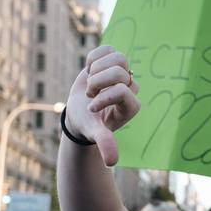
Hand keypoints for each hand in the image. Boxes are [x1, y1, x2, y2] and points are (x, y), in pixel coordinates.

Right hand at [64, 46, 139, 165]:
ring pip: (117, 57)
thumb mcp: (95, 133)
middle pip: (120, 70)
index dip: (104, 96)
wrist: (79, 112)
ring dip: (96, 69)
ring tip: (91, 83)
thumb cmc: (88, 124)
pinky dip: (93, 58)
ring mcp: (123, 74)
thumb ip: (105, 144)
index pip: (123, 90)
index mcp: (132, 105)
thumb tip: (112, 162)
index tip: (93, 108)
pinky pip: (107, 48)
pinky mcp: (112, 62)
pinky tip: (90, 71)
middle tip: (91, 94)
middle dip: (98, 81)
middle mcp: (131, 89)